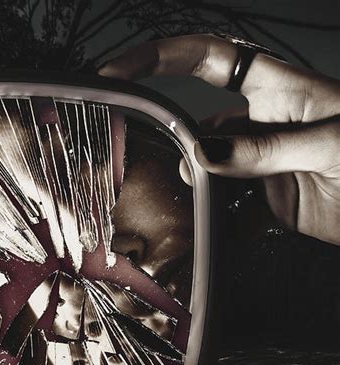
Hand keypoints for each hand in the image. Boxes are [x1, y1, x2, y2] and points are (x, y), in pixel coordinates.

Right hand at [99, 34, 339, 243]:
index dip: (161, 56)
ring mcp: (263, 165)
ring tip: (182, 201)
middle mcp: (263, 123)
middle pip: (200, 119)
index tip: (119, 70)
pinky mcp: (268, 203)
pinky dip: (213, 223)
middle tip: (153, 159)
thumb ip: (265, 149)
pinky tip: (202, 234)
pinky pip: (229, 210)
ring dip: (191, 185)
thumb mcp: (327, 144)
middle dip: (171, 136)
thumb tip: (202, 153)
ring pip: (210, 170)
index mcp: (279, 89)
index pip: (209, 59)